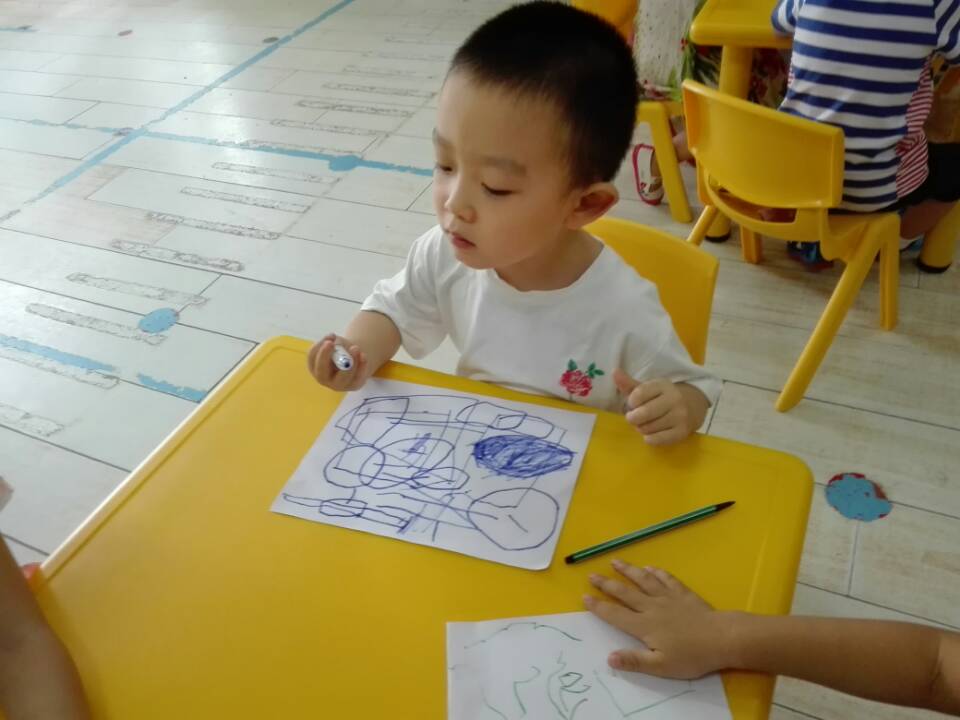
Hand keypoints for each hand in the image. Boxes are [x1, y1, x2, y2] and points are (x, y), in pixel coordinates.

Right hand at [307, 333, 369, 390]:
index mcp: (315, 367)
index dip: (319, 348)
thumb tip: (332, 338)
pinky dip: (361, 366)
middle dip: (325, 357)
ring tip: (355, 348)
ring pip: (343, 377)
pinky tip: (363, 355)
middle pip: (321, 373)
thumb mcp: (334, 343)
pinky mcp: (354, 385)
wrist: (355, 361)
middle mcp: (324, 379)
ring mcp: (339, 385)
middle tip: (332, 343)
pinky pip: (358, 377)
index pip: (312, 359)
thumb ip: (331, 340)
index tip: (330, 337)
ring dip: (349, 361)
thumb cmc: (340, 351)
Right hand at [583, 560, 733, 678]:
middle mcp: (652, 607)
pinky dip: (656, 572)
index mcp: (644, 626)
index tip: (584, 596)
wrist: (721, 638)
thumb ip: (634, 661)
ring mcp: (668, 597)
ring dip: (628, 570)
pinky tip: (650, 568)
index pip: (615, 614)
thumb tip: (609, 657)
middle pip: (625, 593)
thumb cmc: (691, 655)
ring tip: (615, 561)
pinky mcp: (683, 594)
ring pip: (643, 580)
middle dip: (607, 584)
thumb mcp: (661, 666)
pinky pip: (666, 579)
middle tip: (591, 575)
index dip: (599, 606)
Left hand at [613, 371, 692, 444]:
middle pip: (643, 413)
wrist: (692, 407)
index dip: (631, 402)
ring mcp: (680, 416)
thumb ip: (629, 384)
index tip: (633, 404)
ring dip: (641, 428)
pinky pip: (657, 440)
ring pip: (648, 428)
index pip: (639, 394)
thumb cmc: (662, 398)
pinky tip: (650, 433)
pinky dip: (649, 439)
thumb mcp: (648, 388)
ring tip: (645, 424)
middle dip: (633, 418)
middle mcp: (674, 399)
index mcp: (663, 385)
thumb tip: (615, 372)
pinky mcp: (681, 432)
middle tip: (634, 418)